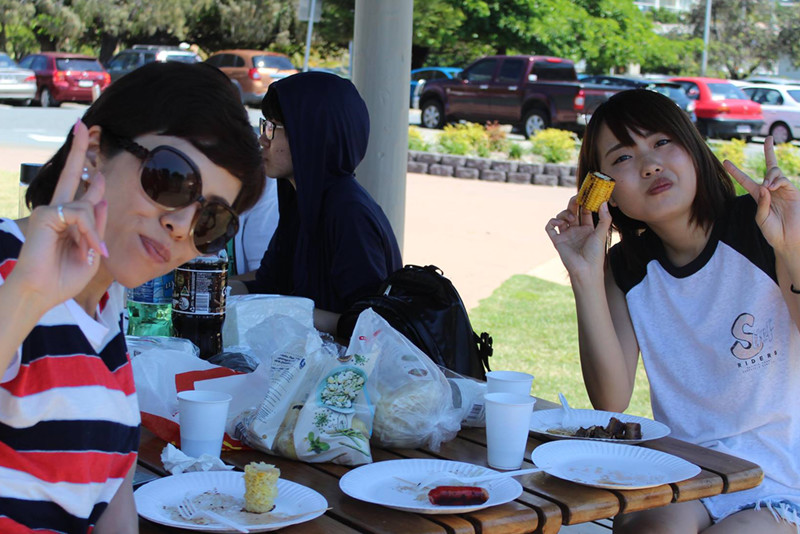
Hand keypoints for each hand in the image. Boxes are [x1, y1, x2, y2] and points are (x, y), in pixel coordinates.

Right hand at [9, 120, 108, 310]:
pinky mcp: (47, 214)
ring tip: (90, 253)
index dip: (95, 180)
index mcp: (69, 220)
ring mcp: (50, 210)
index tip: (100, 166)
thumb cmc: (62, 278)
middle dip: (79, 149)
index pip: (84, 192)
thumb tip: (102, 198)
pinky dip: (89, 233)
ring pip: (88, 207)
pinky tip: (86, 248)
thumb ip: (97, 226)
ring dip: (94, 234)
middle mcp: (58, 210)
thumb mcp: (91, 252)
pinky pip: (81, 215)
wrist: (41, 292)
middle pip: (72, 174)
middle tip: (82, 124)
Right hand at [545, 195, 611, 280]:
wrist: (585, 269)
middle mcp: (576, 230)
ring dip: (565, 213)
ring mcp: (566, 235)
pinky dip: (552, 222)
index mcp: (587, 229)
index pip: (585, 211)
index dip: (585, 202)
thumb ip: (604, 218)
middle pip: (572, 211)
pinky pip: (550, 227)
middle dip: (573, 203)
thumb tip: (604, 202)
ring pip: (561, 217)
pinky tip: (559, 223)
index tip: (587, 195)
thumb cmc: (595, 254)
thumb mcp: (601, 234)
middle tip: (577, 197)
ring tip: (571, 219)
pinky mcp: (557, 240)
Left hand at [723, 136, 799, 253]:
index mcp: (759, 196)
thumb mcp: (760, 218)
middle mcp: (771, 189)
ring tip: (768, 188)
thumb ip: (760, 204)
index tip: (725, 162)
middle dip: (769, 151)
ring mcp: (783, 189)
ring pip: (775, 171)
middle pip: (770, 166)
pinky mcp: (793, 192)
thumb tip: (764, 186)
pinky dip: (777, 181)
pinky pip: (783, 180)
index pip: (745, 180)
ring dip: (769, 176)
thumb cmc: (773, 232)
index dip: (736, 171)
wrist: (788, 240)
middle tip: (769, 138)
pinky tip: (772, 188)